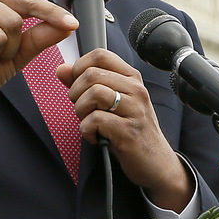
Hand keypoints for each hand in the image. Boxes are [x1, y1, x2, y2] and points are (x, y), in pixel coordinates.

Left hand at [56, 49, 191, 211]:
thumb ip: (85, 84)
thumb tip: (62, 69)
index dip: (80, 68)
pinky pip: (95, 120)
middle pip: (91, 74)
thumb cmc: (130, 131)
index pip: (100, 55)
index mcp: (131, 78)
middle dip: (76, 93)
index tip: (78, 86)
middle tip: (82, 109)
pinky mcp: (129, 131)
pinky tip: (95, 137)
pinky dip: (86, 130)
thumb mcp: (110, 103)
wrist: (156, 163)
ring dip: (81, 111)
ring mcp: (135, 110)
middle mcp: (136, 90)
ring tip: (89, 122)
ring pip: (93, 93)